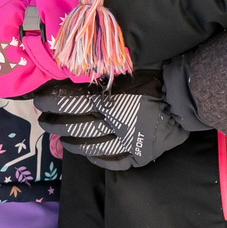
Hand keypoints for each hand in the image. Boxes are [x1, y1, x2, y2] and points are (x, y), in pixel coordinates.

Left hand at [36, 72, 190, 171]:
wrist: (187, 97)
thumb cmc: (156, 75)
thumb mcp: (127, 66)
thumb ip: (102, 70)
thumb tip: (72, 69)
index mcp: (111, 100)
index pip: (70, 103)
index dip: (51, 102)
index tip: (39, 100)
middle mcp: (116, 124)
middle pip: (76, 127)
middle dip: (55, 124)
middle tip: (44, 121)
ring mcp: (128, 143)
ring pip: (91, 147)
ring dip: (72, 143)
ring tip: (61, 138)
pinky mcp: (140, 155)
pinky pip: (114, 161)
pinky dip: (98, 159)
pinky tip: (88, 154)